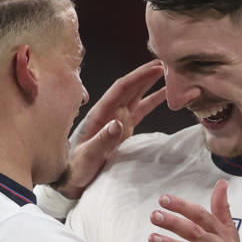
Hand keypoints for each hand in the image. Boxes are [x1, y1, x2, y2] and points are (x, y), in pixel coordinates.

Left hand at [52, 60, 165, 198]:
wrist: (72, 179)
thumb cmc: (76, 168)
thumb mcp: (88, 156)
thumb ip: (103, 140)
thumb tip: (119, 123)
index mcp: (100, 114)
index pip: (121, 89)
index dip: (139, 77)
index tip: (156, 67)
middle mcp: (109, 112)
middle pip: (131, 87)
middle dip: (147, 73)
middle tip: (168, 62)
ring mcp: (117, 119)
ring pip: (137, 95)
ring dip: (151, 83)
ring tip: (169, 72)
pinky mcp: (123, 129)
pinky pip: (141, 110)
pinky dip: (153, 100)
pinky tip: (165, 94)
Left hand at [148, 180, 241, 241]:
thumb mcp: (230, 230)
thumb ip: (221, 207)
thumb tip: (221, 183)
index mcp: (219, 232)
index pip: (200, 215)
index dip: (183, 206)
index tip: (164, 199)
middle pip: (193, 231)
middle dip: (173, 222)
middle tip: (154, 215)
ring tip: (151, 238)